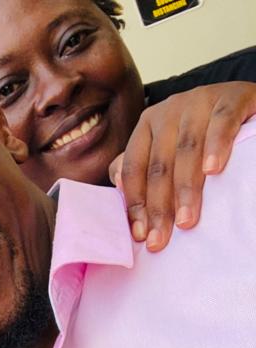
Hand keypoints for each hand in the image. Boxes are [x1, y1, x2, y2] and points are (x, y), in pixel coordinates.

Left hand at [110, 81, 255, 251]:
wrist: (241, 100)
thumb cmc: (201, 132)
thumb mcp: (167, 147)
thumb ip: (141, 166)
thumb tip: (117, 187)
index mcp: (147, 125)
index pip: (134, 169)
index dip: (135, 204)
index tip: (140, 235)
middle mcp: (168, 111)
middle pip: (158, 166)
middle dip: (158, 207)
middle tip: (160, 239)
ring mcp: (198, 101)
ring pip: (187, 151)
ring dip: (185, 189)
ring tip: (186, 220)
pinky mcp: (230, 96)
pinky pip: (221, 123)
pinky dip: (216, 147)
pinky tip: (212, 171)